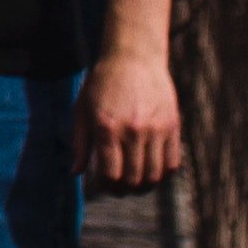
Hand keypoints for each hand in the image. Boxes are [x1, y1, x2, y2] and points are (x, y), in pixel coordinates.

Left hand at [80, 42, 182, 187]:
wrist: (133, 57)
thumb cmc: (102, 83)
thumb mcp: (82, 108)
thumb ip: (80, 143)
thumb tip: (76, 173)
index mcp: (107, 127)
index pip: (111, 175)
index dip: (105, 188)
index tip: (101, 187)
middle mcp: (133, 130)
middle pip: (133, 179)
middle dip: (123, 190)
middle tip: (117, 188)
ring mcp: (156, 130)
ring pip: (154, 176)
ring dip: (143, 186)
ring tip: (134, 183)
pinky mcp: (172, 127)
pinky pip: (172, 164)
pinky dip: (162, 175)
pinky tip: (151, 171)